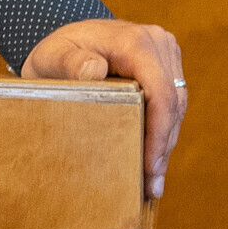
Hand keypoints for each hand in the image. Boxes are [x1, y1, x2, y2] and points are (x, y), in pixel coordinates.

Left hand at [22, 18, 188, 201]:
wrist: (65, 41)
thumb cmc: (56, 51)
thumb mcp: (52, 57)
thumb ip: (68, 63)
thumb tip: (95, 71)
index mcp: (137, 42)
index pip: (159, 91)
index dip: (159, 131)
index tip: (150, 165)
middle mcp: (158, 44)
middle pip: (172, 103)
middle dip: (163, 146)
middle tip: (152, 187)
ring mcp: (165, 56)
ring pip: (175, 107)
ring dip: (165, 145)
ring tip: (153, 183)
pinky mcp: (165, 69)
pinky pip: (170, 105)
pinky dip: (163, 132)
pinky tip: (154, 162)